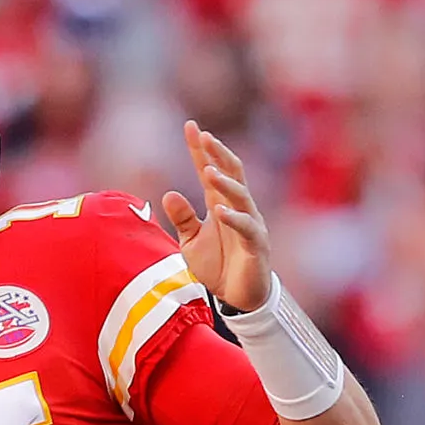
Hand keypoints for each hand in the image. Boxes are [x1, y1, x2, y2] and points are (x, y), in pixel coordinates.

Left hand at [162, 122, 272, 313]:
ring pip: (240, 195)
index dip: (200, 149)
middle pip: (231, 172)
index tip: (190, 126)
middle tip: (204, 136)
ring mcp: (249, 223)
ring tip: (208, 171)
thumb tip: (168, 194)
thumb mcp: (191, 242)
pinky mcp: (256, 244)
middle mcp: (237, 207)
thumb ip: (182, 218)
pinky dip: (233, 218)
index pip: (209, 169)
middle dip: (218, 154)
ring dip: (224, 183)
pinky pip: (246, 227)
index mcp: (219, 203)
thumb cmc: (217, 266)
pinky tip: (219, 210)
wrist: (237, 298)